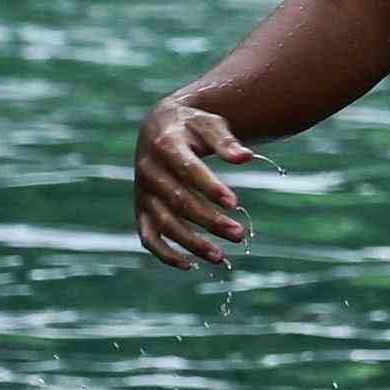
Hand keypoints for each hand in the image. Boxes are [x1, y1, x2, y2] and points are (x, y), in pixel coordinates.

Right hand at [134, 97, 255, 265]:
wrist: (159, 127)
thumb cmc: (192, 126)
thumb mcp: (210, 124)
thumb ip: (227, 142)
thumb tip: (247, 157)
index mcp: (166, 145)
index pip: (188, 169)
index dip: (210, 187)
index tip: (234, 203)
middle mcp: (149, 170)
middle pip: (179, 201)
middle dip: (209, 220)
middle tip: (239, 234)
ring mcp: (143, 193)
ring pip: (165, 223)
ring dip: (191, 243)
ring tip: (221, 256)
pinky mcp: (142, 209)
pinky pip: (148, 237)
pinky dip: (164, 253)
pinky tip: (189, 265)